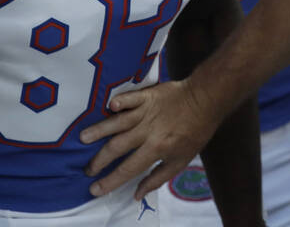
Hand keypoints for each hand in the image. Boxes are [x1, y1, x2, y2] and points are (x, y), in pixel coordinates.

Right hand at [80, 79, 219, 199]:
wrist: (206, 100)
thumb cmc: (195, 132)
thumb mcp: (181, 160)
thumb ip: (158, 178)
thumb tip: (137, 194)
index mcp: (156, 148)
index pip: (128, 169)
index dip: (110, 181)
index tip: (95, 189)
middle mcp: (148, 131)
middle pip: (117, 147)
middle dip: (100, 160)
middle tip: (87, 169)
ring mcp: (146, 112)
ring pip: (118, 122)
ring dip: (100, 130)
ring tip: (83, 138)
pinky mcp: (147, 95)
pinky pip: (130, 98)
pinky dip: (120, 101)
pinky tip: (109, 105)